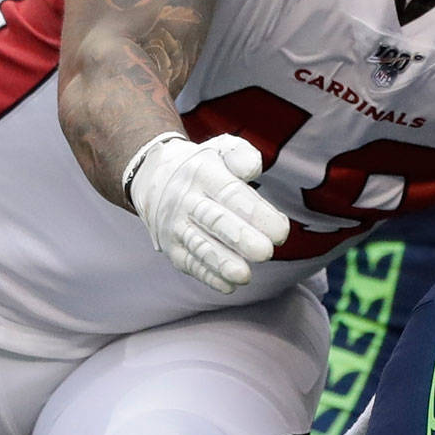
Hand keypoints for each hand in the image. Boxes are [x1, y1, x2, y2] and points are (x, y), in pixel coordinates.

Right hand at [124, 133, 291, 293]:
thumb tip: (254, 169)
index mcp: (203, 173)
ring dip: (221, 262)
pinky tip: (228, 285)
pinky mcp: (171, 247)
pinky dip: (207, 275)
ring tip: (244, 276)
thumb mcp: (220, 149)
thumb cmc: (203, 166)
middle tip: (266, 253)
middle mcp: (186, 200)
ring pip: (199, 245)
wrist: (153, 177)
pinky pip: (188, 262)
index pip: (230, 193)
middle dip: (240, 238)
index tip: (281, 232)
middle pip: (214, 220)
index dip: (256, 213)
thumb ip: (241, 155)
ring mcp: (175, 225)